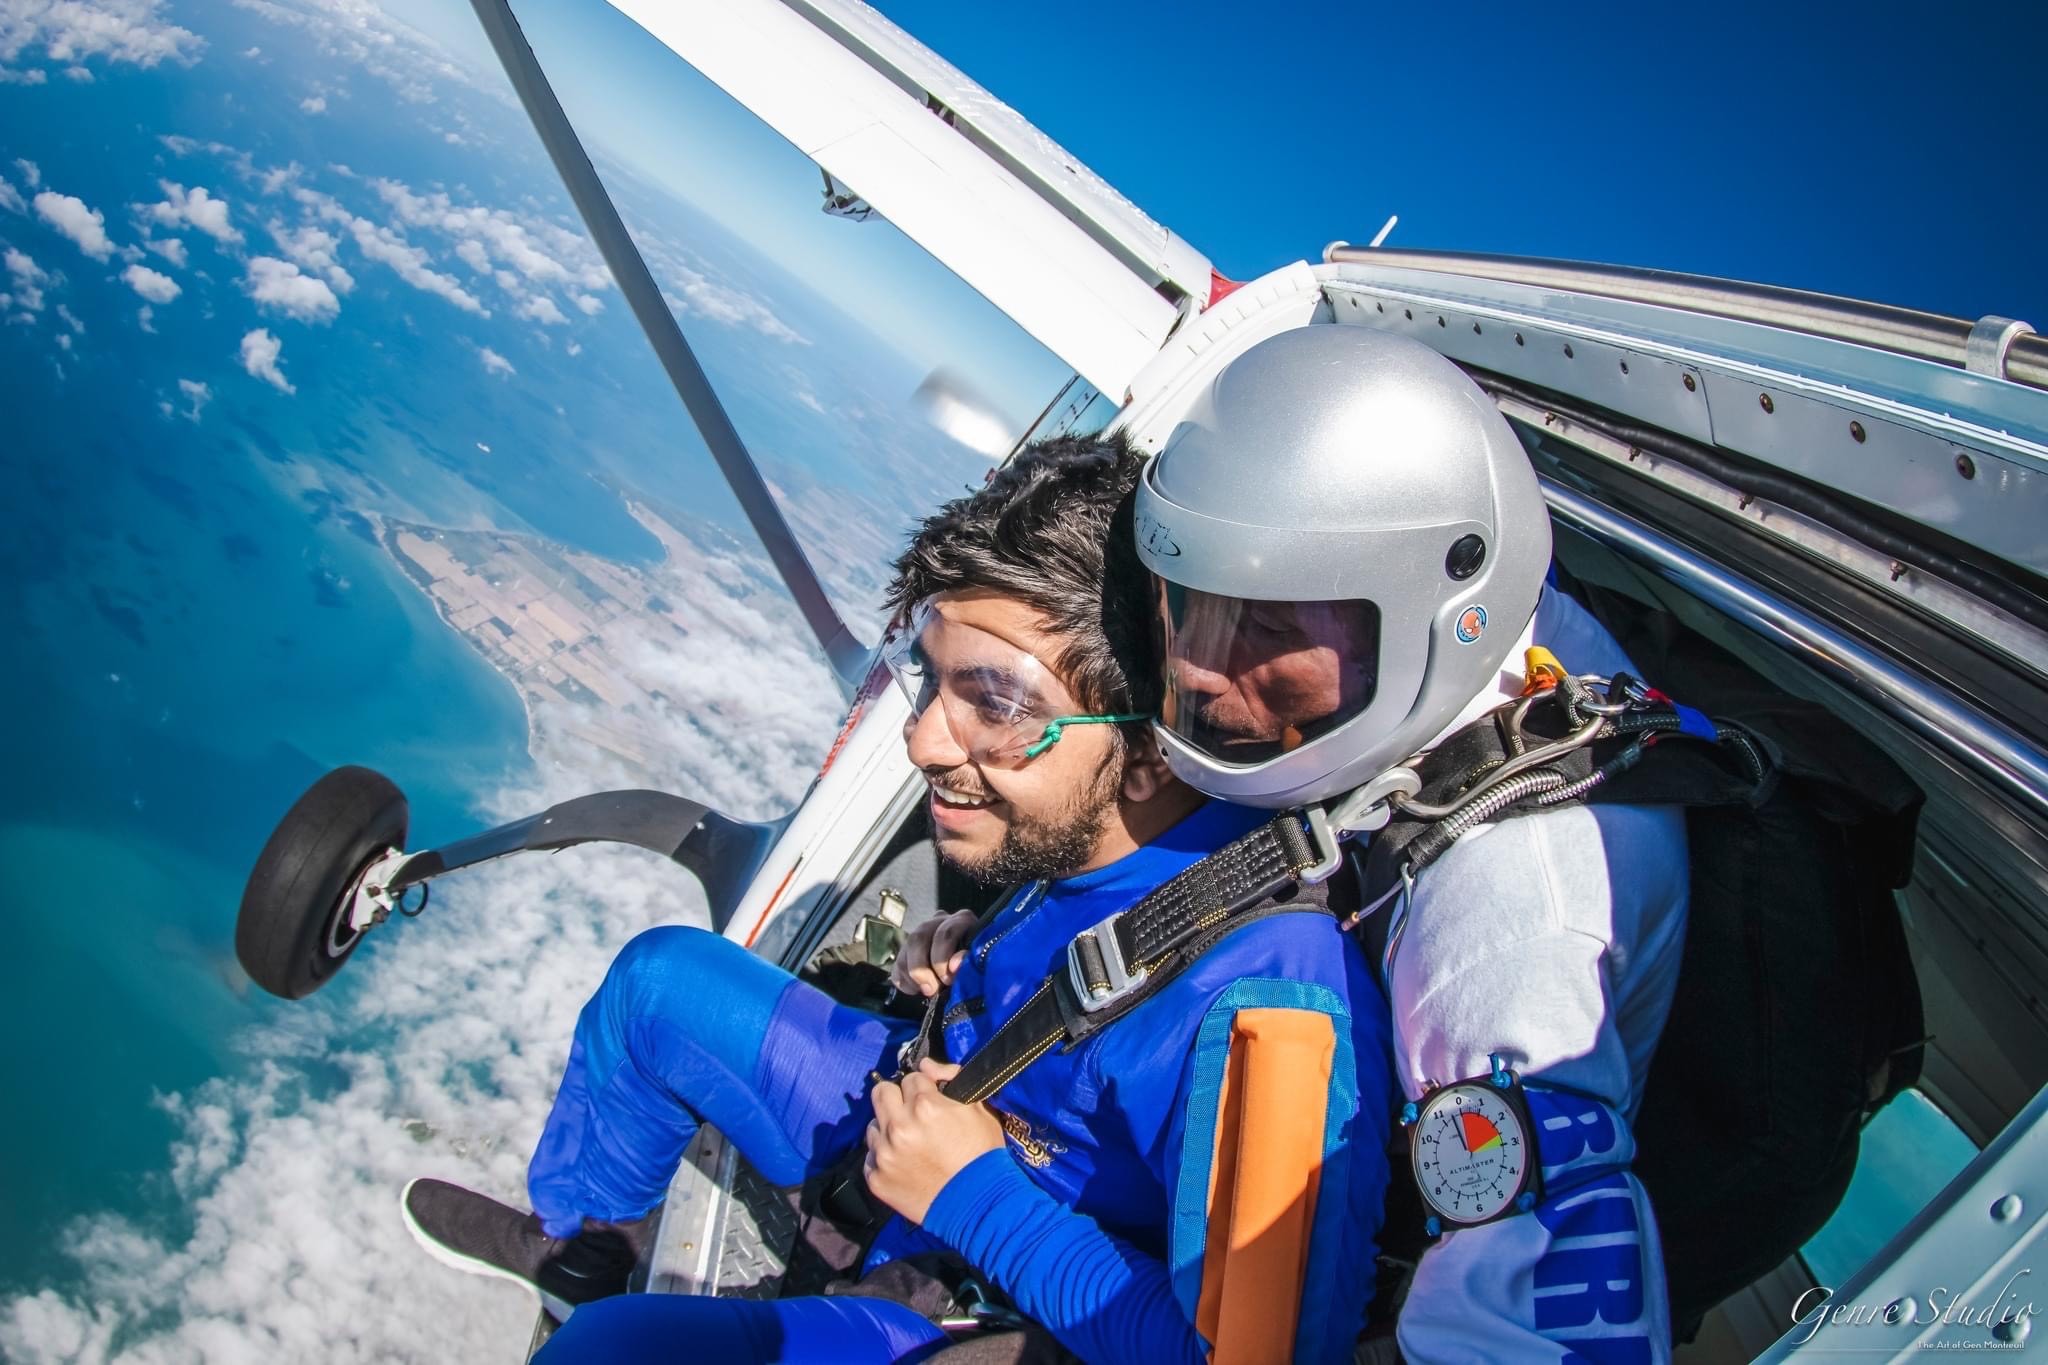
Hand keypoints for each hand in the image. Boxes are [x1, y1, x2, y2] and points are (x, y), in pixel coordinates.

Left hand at [865, 1060, 1004, 1223]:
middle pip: (881, 1093)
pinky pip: (870, 1156)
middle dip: (896, 1098)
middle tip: (909, 1112)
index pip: (911, 1078)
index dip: (923, 1087)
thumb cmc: (982, 1155)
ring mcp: (884, 1153)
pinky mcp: (876, 1178)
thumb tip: (926, 1065)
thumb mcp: (979, 1110)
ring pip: (873, 1126)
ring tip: (909, 1144)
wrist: (979, 1205)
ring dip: (888, 1129)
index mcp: (925, 1104)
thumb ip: (952, 1078)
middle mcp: (898, 1126)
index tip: (930, 1100)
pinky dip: (884, 1157)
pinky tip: (903, 1165)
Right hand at [891, 909, 978, 996]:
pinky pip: (897, 966)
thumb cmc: (978, 967)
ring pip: (904, 952)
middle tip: (931, 989)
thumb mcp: (978, 962)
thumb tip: (954, 965)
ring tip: (928, 991)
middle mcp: (938, 922)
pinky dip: (905, 982)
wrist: (971, 975)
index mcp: (960, 920)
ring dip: (913, 977)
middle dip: (921, 968)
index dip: (942, 957)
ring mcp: (920, 935)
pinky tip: (918, 989)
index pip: (945, 933)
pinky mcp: (907, 952)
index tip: (948, 980)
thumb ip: (968, 961)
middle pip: (918, 938)